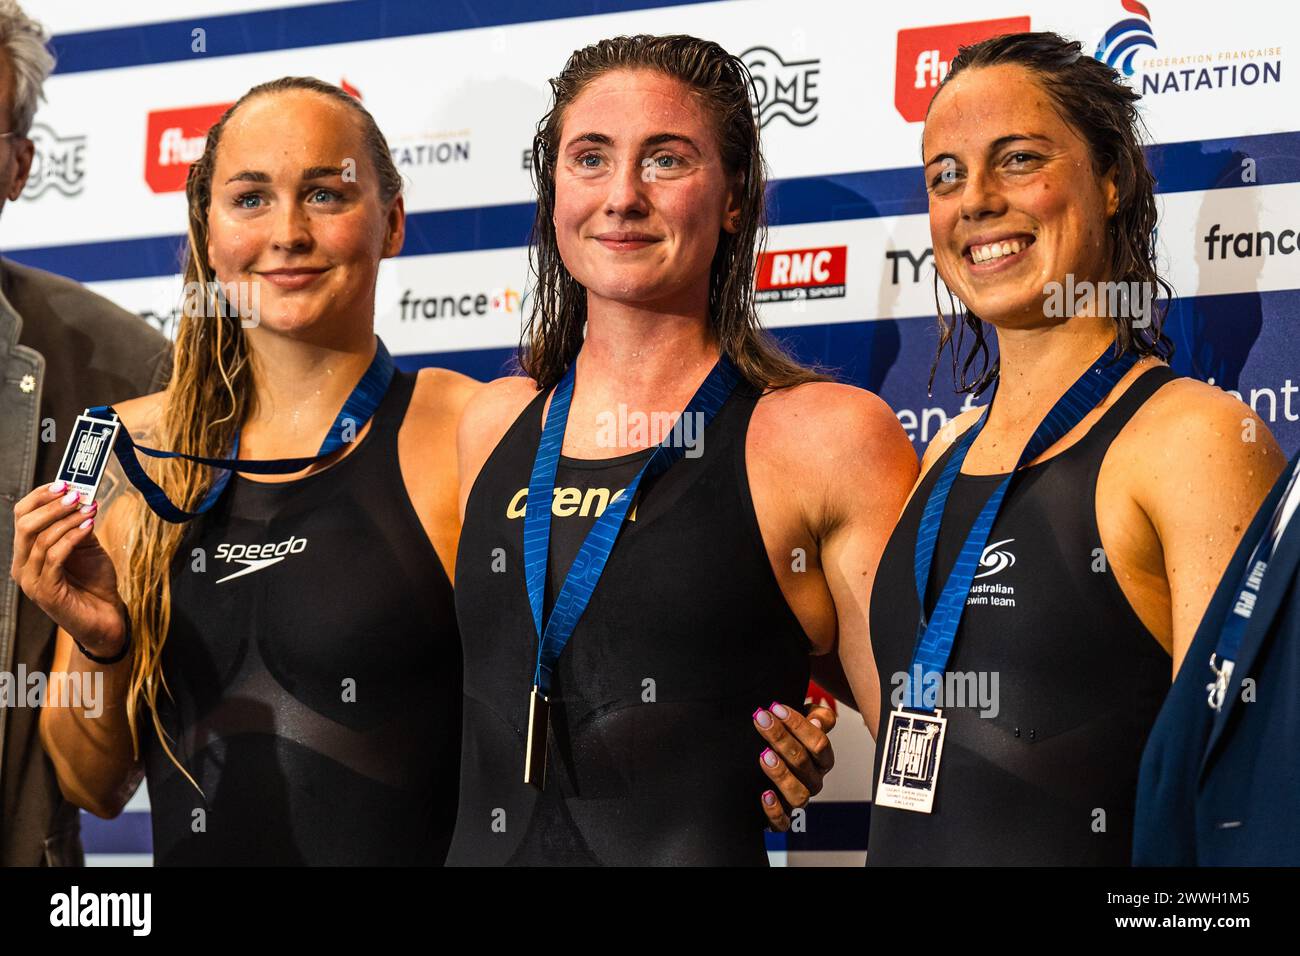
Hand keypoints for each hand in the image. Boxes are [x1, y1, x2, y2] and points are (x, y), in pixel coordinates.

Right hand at [11, 481, 126, 654]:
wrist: (106, 617)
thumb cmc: (94, 582)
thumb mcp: (86, 547)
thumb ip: (77, 524)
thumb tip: (80, 496)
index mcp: (26, 553)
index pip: (21, 516)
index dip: (40, 497)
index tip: (64, 483)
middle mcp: (22, 567)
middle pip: (25, 525)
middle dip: (51, 505)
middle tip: (76, 494)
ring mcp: (31, 581)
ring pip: (40, 539)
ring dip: (67, 519)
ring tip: (89, 509)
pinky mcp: (46, 592)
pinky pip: (54, 556)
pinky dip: (72, 537)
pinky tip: (89, 526)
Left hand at [752, 700, 836, 831]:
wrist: (760, 759)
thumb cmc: (786, 736)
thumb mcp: (804, 720)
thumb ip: (817, 715)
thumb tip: (817, 720)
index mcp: (822, 759)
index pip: (819, 743)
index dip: (798, 724)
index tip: (775, 708)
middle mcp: (813, 780)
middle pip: (804, 763)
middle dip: (781, 738)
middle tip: (762, 720)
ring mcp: (798, 800)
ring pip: (798, 795)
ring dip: (781, 774)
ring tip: (764, 756)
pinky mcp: (780, 817)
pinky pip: (782, 822)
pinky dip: (774, 810)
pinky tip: (764, 794)